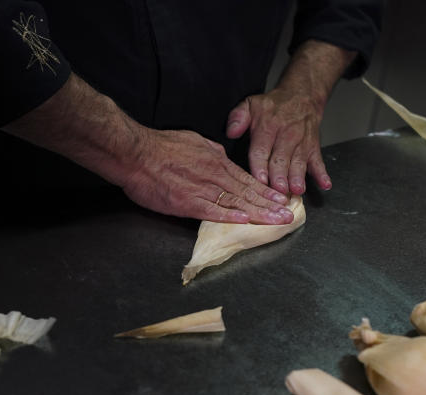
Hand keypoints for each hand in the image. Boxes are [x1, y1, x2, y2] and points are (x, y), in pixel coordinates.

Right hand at [120, 128, 294, 224]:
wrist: (136, 153)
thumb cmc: (160, 146)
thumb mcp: (193, 141)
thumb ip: (210, 152)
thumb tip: (221, 157)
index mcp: (215, 161)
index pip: (247, 179)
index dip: (266, 191)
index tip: (281, 199)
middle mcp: (214, 175)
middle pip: (248, 192)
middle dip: (271, 205)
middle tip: (289, 215)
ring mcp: (201, 189)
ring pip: (236, 203)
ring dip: (260, 213)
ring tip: (277, 221)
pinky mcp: (187, 202)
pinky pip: (213, 211)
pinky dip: (231, 216)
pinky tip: (246, 222)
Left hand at [226, 88, 328, 195]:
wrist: (302, 96)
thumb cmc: (273, 107)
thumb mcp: (250, 104)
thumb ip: (237, 118)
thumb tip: (231, 132)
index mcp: (267, 127)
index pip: (261, 149)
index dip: (260, 165)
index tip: (259, 179)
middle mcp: (286, 135)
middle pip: (281, 159)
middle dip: (280, 176)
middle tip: (278, 190)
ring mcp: (301, 142)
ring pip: (299, 162)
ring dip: (298, 177)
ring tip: (297, 190)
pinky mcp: (314, 148)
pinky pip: (319, 161)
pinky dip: (322, 174)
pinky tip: (325, 184)